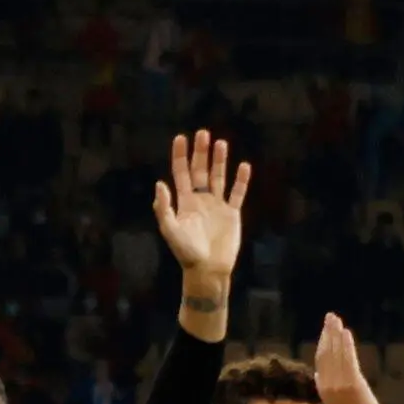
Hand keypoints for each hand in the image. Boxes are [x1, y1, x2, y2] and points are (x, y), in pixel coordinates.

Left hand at [151, 130, 248, 287]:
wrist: (208, 270)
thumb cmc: (186, 253)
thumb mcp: (171, 231)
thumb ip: (164, 208)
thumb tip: (160, 184)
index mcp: (184, 202)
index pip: (181, 174)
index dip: (180, 156)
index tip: (181, 138)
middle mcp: (200, 200)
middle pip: (200, 171)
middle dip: (201, 153)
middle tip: (203, 133)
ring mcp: (217, 206)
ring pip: (218, 178)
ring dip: (219, 161)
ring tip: (221, 143)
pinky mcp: (232, 213)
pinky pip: (237, 193)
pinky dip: (241, 180)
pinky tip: (243, 166)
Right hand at [310, 314, 381, 403]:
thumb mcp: (334, 403)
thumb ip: (326, 387)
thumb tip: (317, 374)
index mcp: (323, 387)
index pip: (321, 360)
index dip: (324, 342)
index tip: (327, 329)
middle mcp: (328, 384)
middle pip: (326, 353)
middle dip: (327, 333)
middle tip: (330, 316)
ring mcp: (339, 384)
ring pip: (335, 354)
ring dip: (335, 334)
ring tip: (336, 319)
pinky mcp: (352, 384)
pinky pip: (348, 361)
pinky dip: (346, 345)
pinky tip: (346, 332)